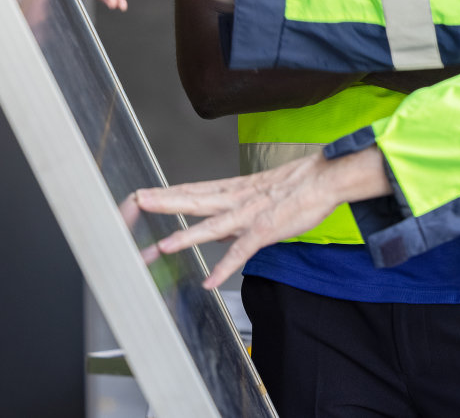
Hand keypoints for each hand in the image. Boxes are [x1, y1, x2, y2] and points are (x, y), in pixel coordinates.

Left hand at [130, 147, 390, 288]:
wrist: (325, 178)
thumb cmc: (296, 186)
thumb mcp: (258, 195)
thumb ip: (234, 214)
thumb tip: (215, 230)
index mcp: (233, 189)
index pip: (193, 190)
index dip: (166, 193)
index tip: (141, 196)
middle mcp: (236, 199)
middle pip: (193, 200)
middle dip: (163, 204)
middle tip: (134, 205)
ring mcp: (249, 214)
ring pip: (212, 225)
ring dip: (186, 236)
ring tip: (162, 246)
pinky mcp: (265, 230)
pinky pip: (242, 251)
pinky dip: (225, 267)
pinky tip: (210, 281)